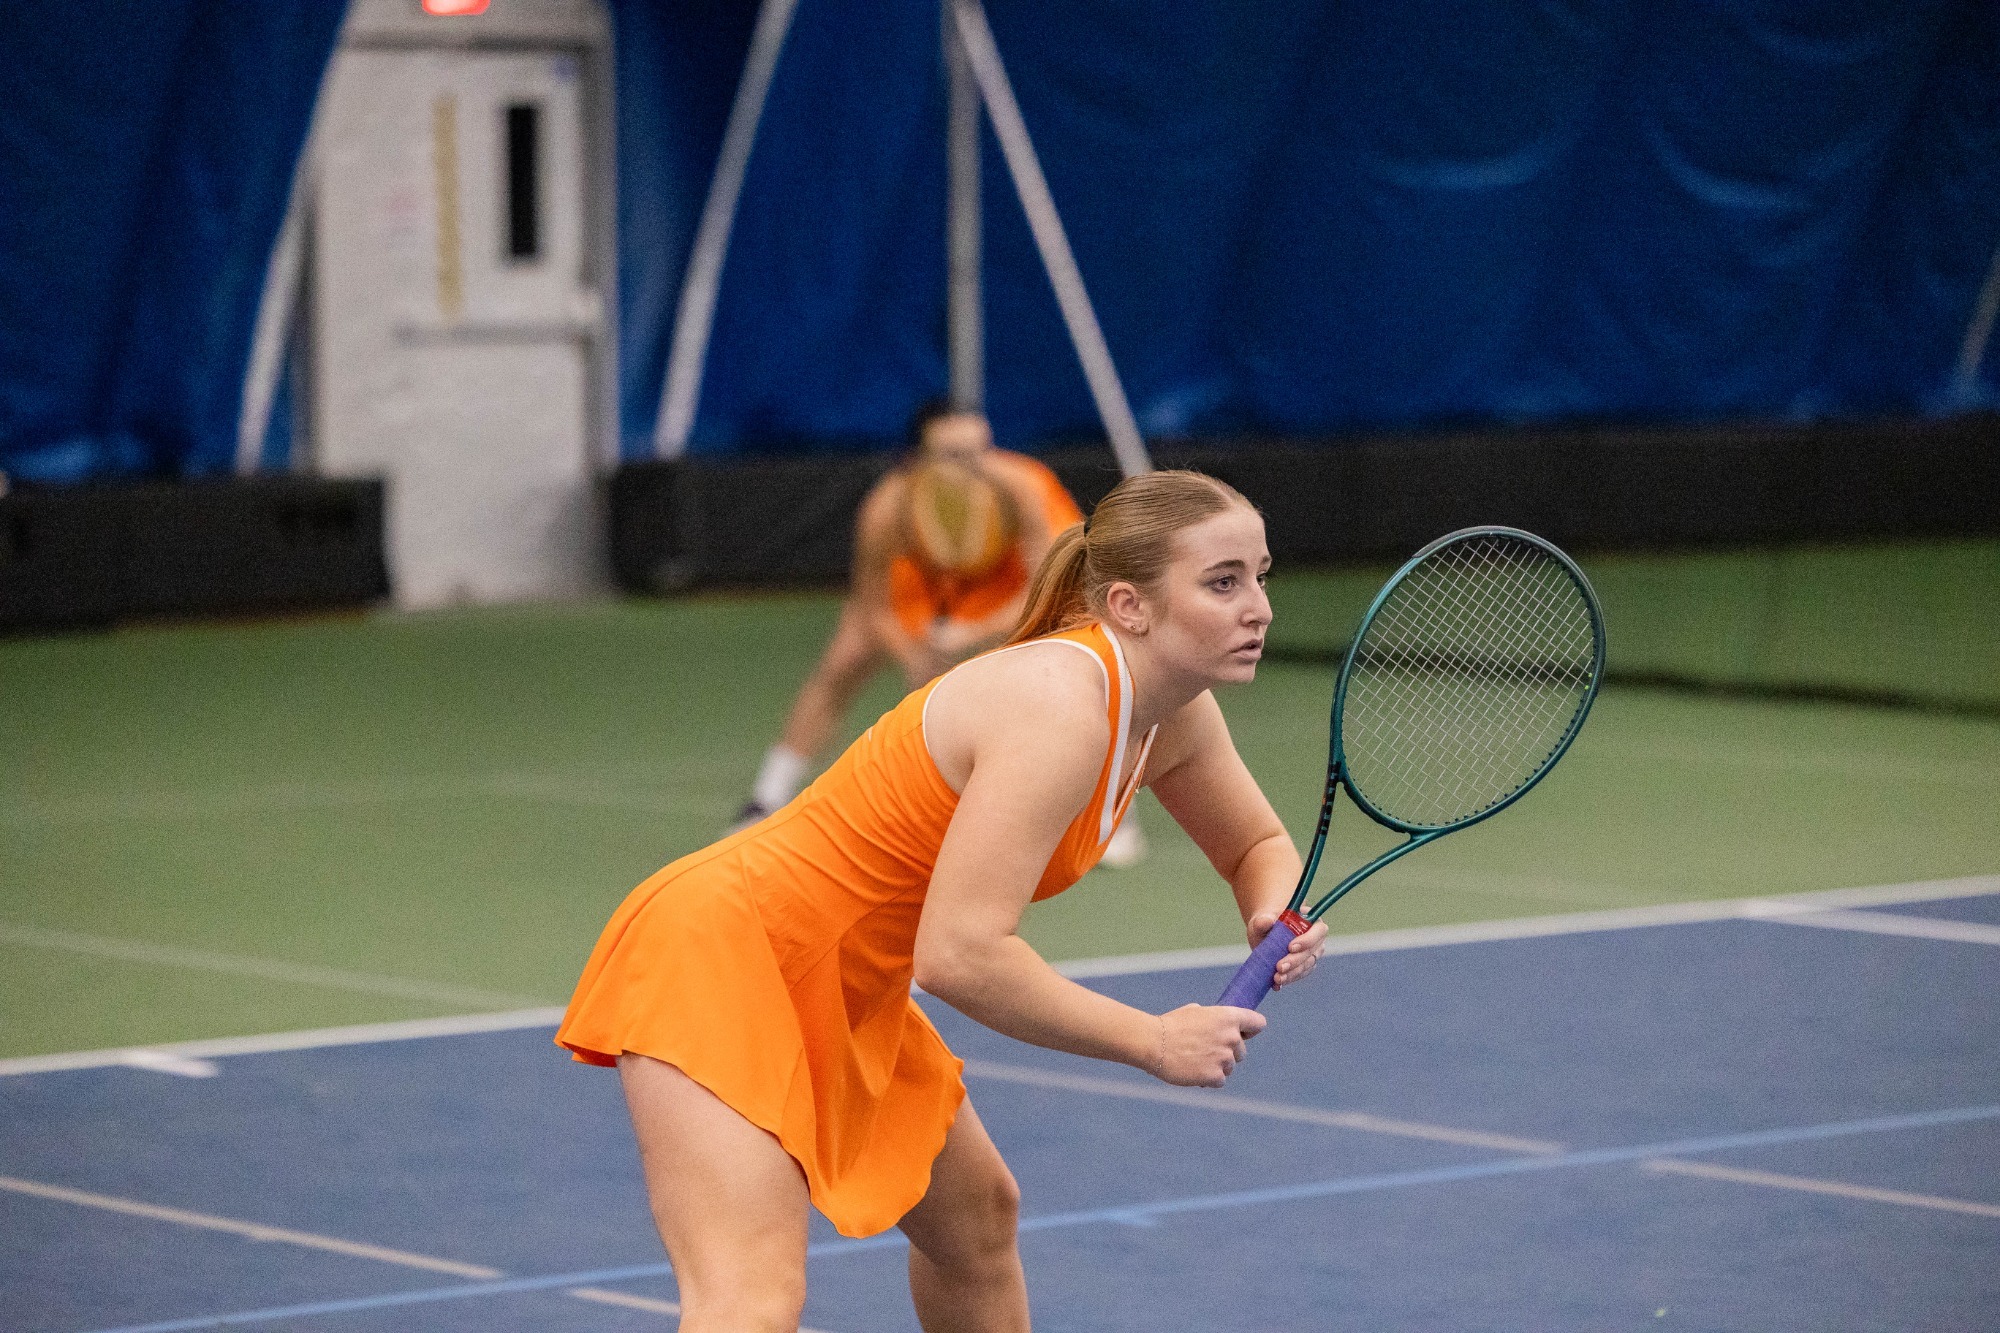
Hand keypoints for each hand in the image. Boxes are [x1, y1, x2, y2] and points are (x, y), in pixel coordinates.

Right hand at [1148, 1003, 1265, 1086]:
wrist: (1154, 1043)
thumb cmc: (1171, 1025)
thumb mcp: (1195, 1012)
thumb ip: (1214, 1019)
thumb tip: (1218, 1026)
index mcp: (1228, 1017)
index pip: (1257, 1024)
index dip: (1250, 1029)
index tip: (1243, 1033)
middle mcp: (1231, 1038)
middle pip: (1241, 1051)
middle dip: (1227, 1052)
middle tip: (1205, 1050)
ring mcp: (1224, 1058)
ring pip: (1229, 1067)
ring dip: (1216, 1066)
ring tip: (1195, 1060)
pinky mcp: (1215, 1076)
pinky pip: (1219, 1080)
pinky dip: (1208, 1078)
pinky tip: (1193, 1070)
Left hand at [1248, 911, 1326, 989]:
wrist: (1263, 932)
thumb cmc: (1267, 921)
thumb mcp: (1262, 918)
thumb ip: (1264, 920)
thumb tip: (1266, 921)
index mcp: (1312, 922)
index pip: (1319, 930)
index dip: (1308, 940)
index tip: (1291, 947)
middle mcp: (1315, 939)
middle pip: (1312, 952)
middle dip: (1295, 961)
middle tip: (1280, 967)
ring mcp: (1310, 955)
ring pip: (1306, 966)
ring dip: (1292, 973)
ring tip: (1277, 978)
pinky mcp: (1302, 967)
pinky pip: (1298, 975)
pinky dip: (1288, 979)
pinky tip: (1277, 984)